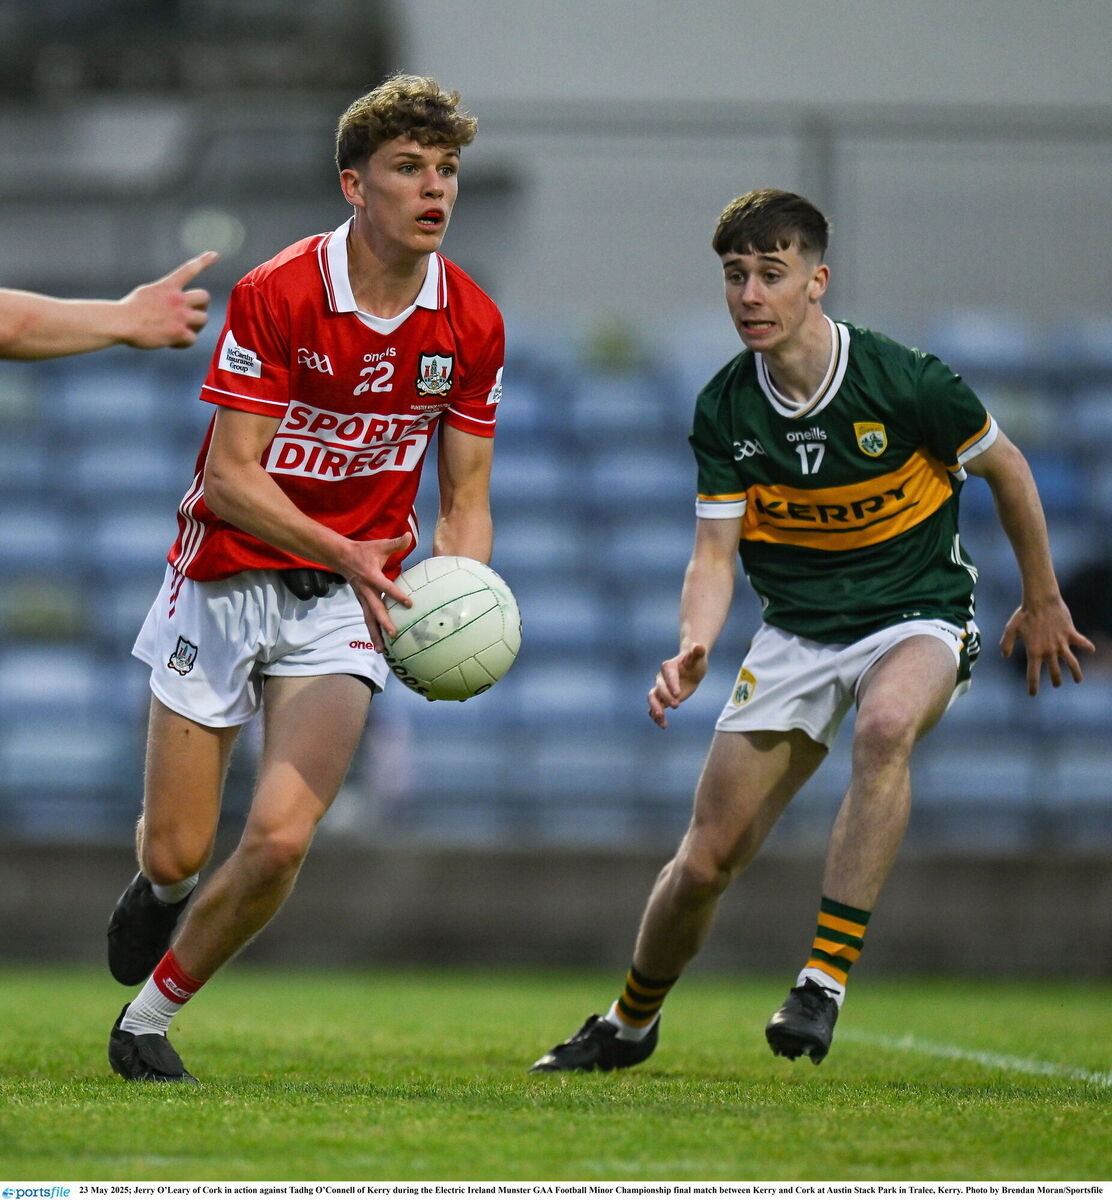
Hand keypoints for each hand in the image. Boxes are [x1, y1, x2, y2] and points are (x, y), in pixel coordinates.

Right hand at [119, 251, 218, 349]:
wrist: (121, 323)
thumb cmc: (129, 310)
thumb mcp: (147, 293)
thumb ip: (164, 294)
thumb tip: (174, 303)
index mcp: (167, 286)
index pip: (188, 270)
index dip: (203, 261)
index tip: (215, 254)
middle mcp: (177, 298)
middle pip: (205, 297)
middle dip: (201, 305)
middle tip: (192, 314)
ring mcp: (180, 315)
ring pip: (203, 319)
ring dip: (196, 325)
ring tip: (182, 330)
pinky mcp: (178, 332)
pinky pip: (193, 339)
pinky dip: (184, 342)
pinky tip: (173, 342)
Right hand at [340, 533, 414, 651]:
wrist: (340, 557)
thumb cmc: (363, 551)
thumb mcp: (379, 545)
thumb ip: (395, 543)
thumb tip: (408, 536)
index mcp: (371, 576)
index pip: (386, 587)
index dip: (397, 595)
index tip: (410, 603)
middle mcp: (366, 591)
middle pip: (375, 610)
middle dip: (384, 623)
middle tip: (394, 634)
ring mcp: (362, 598)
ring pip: (368, 619)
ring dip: (375, 634)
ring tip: (382, 650)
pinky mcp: (362, 603)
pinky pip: (367, 619)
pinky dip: (372, 632)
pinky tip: (379, 645)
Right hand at [648, 643, 708, 728]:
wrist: (690, 669)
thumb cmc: (694, 662)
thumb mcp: (698, 657)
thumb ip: (697, 652)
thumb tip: (699, 646)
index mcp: (668, 667)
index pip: (668, 675)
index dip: (671, 684)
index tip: (678, 694)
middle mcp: (661, 678)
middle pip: (658, 688)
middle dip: (665, 697)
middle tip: (676, 705)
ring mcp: (660, 689)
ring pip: (653, 699)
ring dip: (655, 708)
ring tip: (662, 718)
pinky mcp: (662, 699)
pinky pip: (656, 708)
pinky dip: (657, 717)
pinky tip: (664, 725)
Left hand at [1000, 597, 1094, 695]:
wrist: (1040, 599)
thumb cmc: (1023, 613)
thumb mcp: (1011, 628)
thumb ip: (1006, 643)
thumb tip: (1005, 656)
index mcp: (1034, 651)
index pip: (1033, 674)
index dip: (1033, 686)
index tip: (1033, 694)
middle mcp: (1049, 650)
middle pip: (1054, 671)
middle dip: (1055, 680)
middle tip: (1056, 684)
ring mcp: (1061, 643)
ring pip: (1072, 663)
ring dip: (1075, 673)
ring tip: (1077, 680)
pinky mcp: (1070, 633)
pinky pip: (1081, 642)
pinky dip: (1087, 646)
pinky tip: (1091, 650)